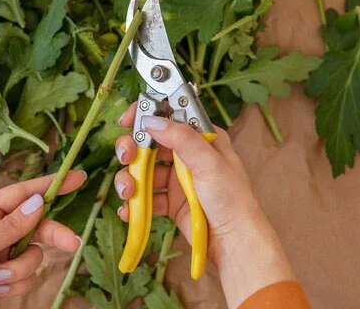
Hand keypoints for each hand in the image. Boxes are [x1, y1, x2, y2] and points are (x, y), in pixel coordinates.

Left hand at [0, 171, 85, 308]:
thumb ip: (11, 226)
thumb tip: (37, 202)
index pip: (22, 193)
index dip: (51, 185)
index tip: (78, 177)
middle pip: (36, 225)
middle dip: (51, 237)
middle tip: (72, 244)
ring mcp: (0, 253)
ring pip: (33, 254)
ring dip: (20, 270)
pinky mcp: (3, 276)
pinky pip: (26, 275)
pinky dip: (15, 285)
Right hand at [114, 103, 294, 306]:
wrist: (234, 242)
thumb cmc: (231, 199)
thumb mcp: (209, 163)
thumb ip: (181, 139)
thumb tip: (152, 120)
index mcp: (202, 139)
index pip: (170, 118)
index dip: (146, 116)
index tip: (126, 121)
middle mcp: (188, 156)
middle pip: (150, 144)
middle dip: (132, 150)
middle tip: (125, 158)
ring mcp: (177, 180)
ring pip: (143, 171)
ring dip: (130, 179)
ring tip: (128, 193)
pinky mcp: (171, 202)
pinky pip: (146, 197)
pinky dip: (135, 203)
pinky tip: (129, 211)